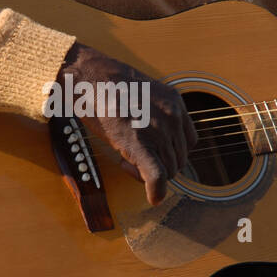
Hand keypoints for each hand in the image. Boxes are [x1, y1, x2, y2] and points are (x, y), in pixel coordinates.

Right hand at [56, 41, 197, 205]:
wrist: (88, 78)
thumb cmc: (107, 84)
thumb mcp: (142, 91)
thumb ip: (154, 112)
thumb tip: (150, 133)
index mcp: (175, 103)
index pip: (188, 141)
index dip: (171, 151)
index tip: (152, 151)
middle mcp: (172, 117)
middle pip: (178, 159)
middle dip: (158, 164)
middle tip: (129, 158)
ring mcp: (158, 132)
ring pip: (168, 170)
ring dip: (147, 172)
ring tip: (123, 159)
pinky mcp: (140, 146)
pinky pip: (157, 177)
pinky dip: (157, 192)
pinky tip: (153, 198)